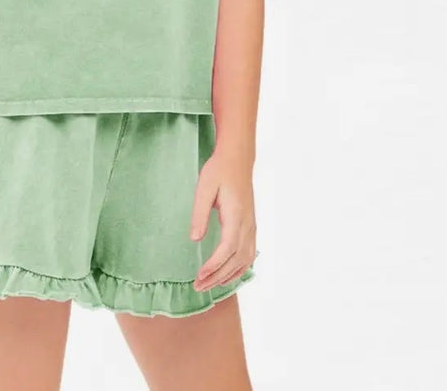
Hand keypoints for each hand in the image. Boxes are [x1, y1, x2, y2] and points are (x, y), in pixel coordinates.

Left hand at [188, 147, 255, 291]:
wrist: (237, 160)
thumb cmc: (218, 171)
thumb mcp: (204, 188)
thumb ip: (199, 214)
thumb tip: (194, 240)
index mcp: (236, 215)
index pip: (227, 248)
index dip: (214, 265)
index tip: (199, 276)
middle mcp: (248, 225)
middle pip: (236, 259)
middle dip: (217, 276)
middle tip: (198, 287)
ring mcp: (252, 227)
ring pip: (245, 260)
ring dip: (228, 276)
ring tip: (210, 286)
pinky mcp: (251, 226)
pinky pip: (249, 254)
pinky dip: (239, 269)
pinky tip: (228, 275)